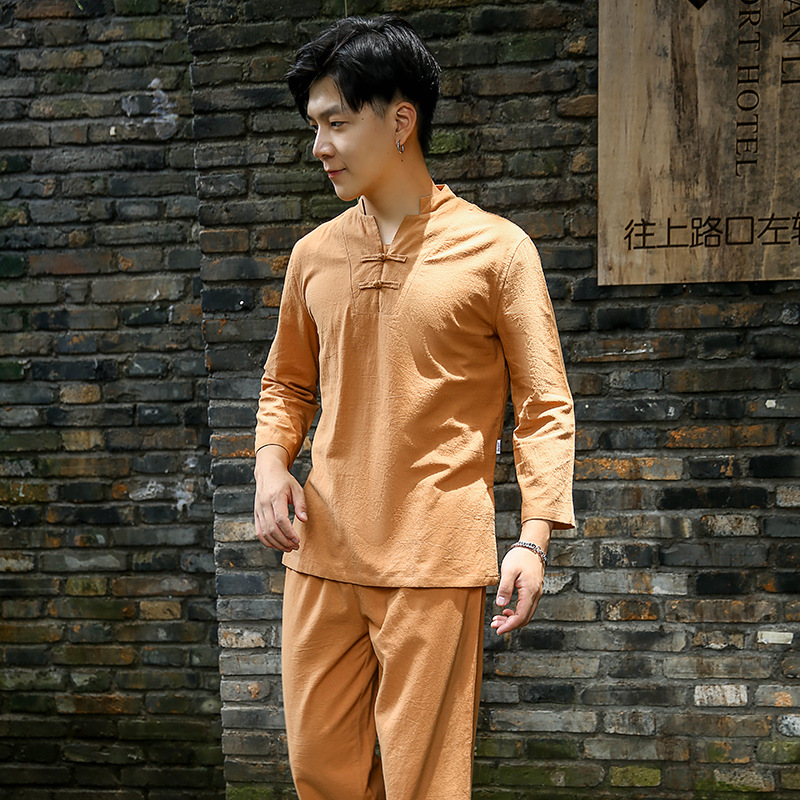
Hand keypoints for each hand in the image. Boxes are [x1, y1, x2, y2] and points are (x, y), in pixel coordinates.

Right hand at [253, 445, 306, 551]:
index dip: (289, 532)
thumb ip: (301, 505)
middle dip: (284, 541)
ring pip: (264, 532)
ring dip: (276, 544)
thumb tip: (304, 520)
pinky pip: (259, 531)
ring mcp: (258, 510)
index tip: (297, 540)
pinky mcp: (256, 514)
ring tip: (288, 548)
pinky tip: (277, 545)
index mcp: (275, 497)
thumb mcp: (297, 489)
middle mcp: (264, 504)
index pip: (280, 519)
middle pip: (272, 529)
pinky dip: (267, 541)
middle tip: (295, 547)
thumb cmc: (284, 481)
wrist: (268, 472)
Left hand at [491, 519, 551, 634]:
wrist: (532, 546)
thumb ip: (505, 588)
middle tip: (494, 625)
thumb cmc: (520, 556)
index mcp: (530, 592)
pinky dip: (516, 612)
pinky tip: (506, 611)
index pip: (521, 616)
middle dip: (509, 625)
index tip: (498, 630)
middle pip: (524, 618)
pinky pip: (527, 607)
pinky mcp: (534, 591)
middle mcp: (536, 595)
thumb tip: (501, 605)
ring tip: (497, 619)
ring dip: (512, 620)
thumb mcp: (509, 570)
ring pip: (526, 614)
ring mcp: (536, 593)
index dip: (509, 626)